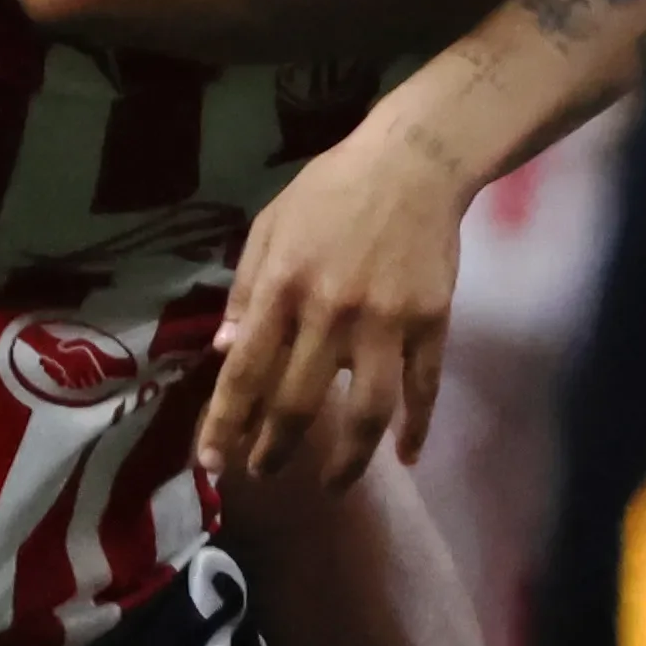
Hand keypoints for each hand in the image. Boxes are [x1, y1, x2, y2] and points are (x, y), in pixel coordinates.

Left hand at [203, 108, 477, 483]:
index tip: (212, 462)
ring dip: (348, 460)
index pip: (246, 371)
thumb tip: (222, 352)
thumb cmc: (331, 191)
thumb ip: (246, 290)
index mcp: (284, 286)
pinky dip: (416, 428)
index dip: (225, 423)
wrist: (414, 160)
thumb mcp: (271, 226)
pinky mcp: (432, 322)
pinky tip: (406, 457)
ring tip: (331, 485)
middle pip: (300, 402)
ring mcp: (387, 321)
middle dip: (275, 450)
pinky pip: (424, 388)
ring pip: (367, 410)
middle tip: (263, 473)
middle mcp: (332, 311)